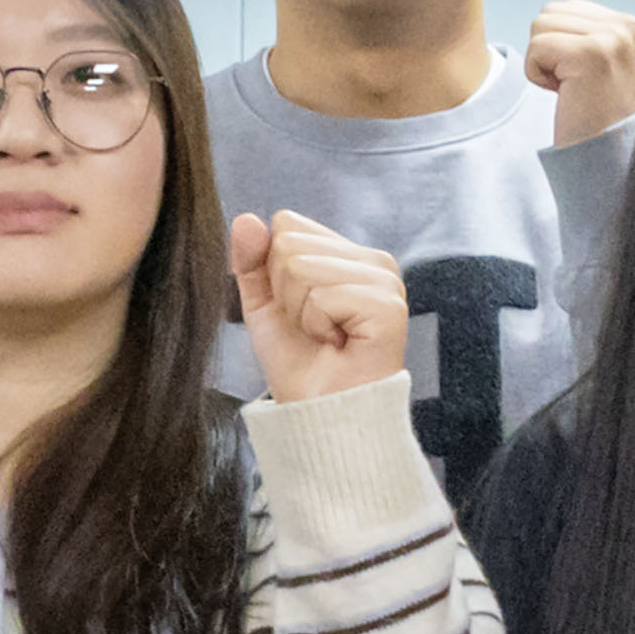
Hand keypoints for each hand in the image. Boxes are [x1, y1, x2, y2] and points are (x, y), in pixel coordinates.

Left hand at [227, 207, 410, 405]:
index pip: (287, 223)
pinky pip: (321, 296)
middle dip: (285, 294)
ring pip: (301, 266)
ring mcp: (385, 280)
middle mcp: (373, 260)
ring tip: (325, 337)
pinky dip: (316, 326)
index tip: (298, 310)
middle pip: (290, 242)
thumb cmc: (300, 365)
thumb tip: (246, 220)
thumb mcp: (264, 307)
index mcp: (349, 255)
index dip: (274, 274)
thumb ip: (252, 261)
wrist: (320, 414)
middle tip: (312, 329)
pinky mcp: (388, 305)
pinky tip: (338, 344)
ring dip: (300, 313)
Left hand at [520, 0, 634, 146]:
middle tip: (575, 87)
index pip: (568, 8)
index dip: (561, 46)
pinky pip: (535, 47)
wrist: (608, 161)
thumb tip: (558, 9)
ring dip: (543, 62)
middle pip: (551, 12)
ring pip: (540, 25)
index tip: (584, 79)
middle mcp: (628, 26)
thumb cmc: (598, 118)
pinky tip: (563, 96)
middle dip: (550, 51)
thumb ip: (589, 32)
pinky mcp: (590, 54)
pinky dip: (537, 75)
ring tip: (571, 89)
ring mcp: (612, 39)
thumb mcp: (605, 65)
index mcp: (632, 25)